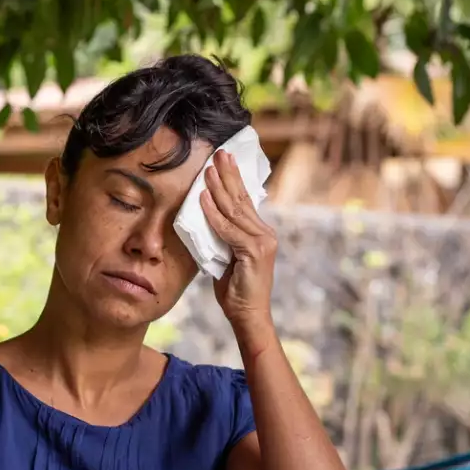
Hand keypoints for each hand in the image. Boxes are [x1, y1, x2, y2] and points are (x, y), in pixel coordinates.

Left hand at [200, 148, 277, 345]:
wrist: (248, 316)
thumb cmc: (235, 291)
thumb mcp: (225, 258)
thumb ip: (221, 238)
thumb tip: (205, 220)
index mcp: (259, 233)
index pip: (244, 201)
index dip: (232, 181)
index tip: (222, 162)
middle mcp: (265, 233)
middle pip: (242, 199)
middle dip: (228, 175)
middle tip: (218, 153)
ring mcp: (262, 242)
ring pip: (236, 210)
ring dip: (219, 188)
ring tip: (207, 169)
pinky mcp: (254, 251)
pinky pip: (229, 229)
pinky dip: (214, 214)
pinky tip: (204, 199)